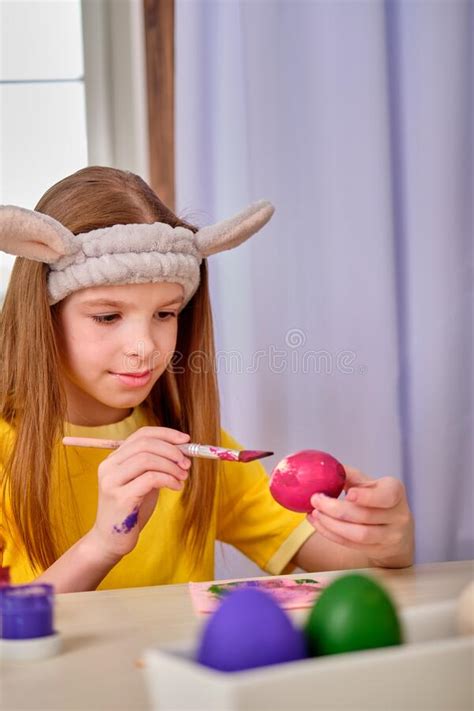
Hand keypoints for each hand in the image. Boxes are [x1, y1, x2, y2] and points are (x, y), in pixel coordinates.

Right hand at [90, 426, 191, 559]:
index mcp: (114, 459)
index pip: (141, 434)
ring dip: (171, 466)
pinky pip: (150, 478)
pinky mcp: (120, 498)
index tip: (186, 440)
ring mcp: (112, 482)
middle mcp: (109, 466)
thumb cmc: (131, 510)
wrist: (110, 541)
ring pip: (147, 459)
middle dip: (171, 450)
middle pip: (145, 444)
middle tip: (186, 463)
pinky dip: (168, 479)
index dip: (166, 434)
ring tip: (183, 476)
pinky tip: (176, 486)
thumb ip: (155, 465)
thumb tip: (182, 450)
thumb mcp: (143, 482)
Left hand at [308, 466, 413, 567]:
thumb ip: (347, 475)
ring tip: (315, 513)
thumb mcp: (367, 482)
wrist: (393, 528)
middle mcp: (398, 515)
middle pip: (365, 516)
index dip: (367, 496)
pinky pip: (351, 544)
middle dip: (336, 509)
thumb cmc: (374, 498)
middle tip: (315, 500)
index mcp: (395, 491)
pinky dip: (331, 534)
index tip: (348, 494)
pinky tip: (318, 523)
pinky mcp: (378, 550)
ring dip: (331, 524)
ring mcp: (390, 536)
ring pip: (359, 535)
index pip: (386, 496)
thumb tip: (324, 468)